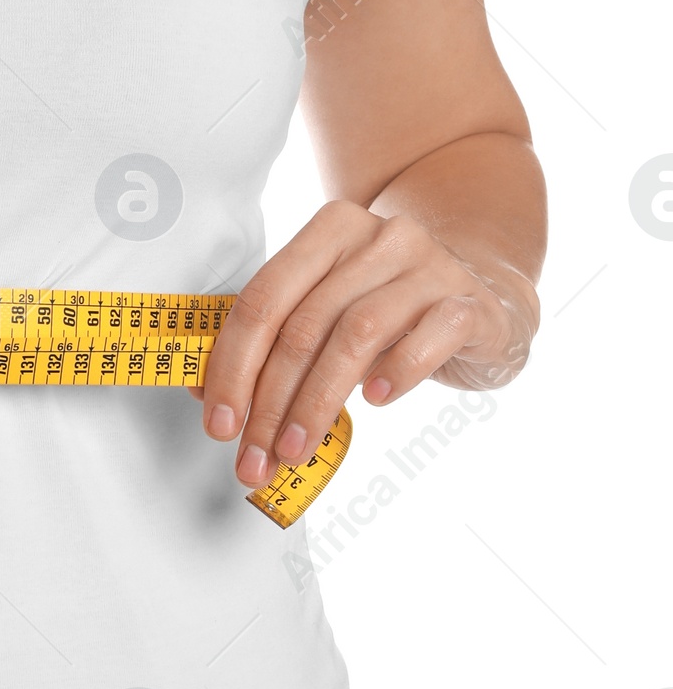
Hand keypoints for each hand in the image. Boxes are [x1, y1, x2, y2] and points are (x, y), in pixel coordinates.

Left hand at [195, 202, 536, 488]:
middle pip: (305, 324)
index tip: (220, 424)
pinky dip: (396, 371)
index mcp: (330, 231)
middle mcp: (380, 237)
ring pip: (357, 334)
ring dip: (318, 402)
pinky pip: (430, 336)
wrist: (486, 299)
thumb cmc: (392, 312)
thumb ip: (272, 342)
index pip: (264, 298)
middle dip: (270, 402)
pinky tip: (375, 401)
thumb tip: (203, 393)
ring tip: (296, 449)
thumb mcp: (329, 314)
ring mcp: (431, 267)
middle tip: (255, 457)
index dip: (232, 366)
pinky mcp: (471, 304)